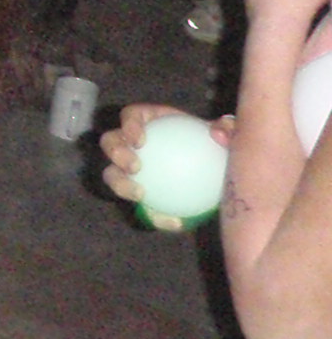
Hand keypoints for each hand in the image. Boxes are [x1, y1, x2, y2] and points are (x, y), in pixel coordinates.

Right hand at [100, 102, 232, 229]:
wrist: (217, 173)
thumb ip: (228, 129)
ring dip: (120, 185)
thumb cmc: (219, 147)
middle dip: (116, 153)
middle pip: (110, 143)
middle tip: (135, 167)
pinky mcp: (138, 194)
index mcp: (149, 121)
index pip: (130, 116)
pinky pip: (139, 205)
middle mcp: (132, 143)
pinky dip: (154, 215)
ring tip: (140, 196)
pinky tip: (175, 222)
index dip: (128, 125)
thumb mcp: (228, 134)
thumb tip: (218, 132)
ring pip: (112, 174)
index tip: (140, 141)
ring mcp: (129, 169)